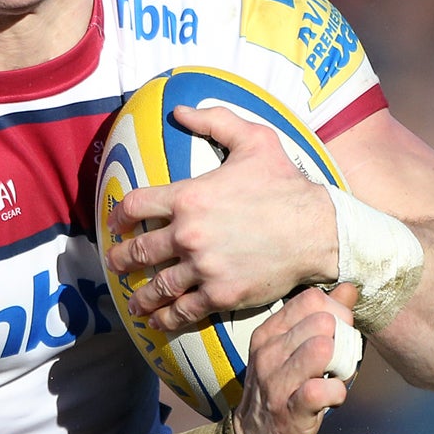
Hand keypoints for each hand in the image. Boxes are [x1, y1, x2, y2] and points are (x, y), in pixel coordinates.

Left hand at [108, 105, 338, 332]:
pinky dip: (166, 319)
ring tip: (133, 302)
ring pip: (156, 286)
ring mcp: (202, 267)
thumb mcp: (255, 140)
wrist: (318, 230)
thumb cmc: (286, 184)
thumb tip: (179, 111)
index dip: (118, 216)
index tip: (116, 225)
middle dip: (121, 260)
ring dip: (140, 296)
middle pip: (138, 251)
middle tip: (115, 265)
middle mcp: (188, 234)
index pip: (135, 206)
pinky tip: (157, 322)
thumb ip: (215, 121)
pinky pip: (182, 311)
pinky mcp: (220, 294)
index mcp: (189, 197)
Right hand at [230, 286, 354, 433]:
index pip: (310, 300)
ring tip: (335, 378)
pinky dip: (337, 393)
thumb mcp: (293, 354)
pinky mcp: (290, 412)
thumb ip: (321, 319)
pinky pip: (325, 389)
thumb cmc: (279, 399)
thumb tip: (348, 288)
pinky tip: (332, 399)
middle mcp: (267, 354)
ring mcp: (276, 383)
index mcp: (268, 335)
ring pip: (322, 349)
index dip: (337, 313)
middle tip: (340, 361)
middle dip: (343, 339)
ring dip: (341, 365)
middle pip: (321, 321)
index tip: (338, 336)